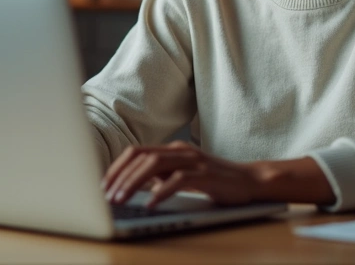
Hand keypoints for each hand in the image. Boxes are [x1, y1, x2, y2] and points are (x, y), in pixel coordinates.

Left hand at [102, 141, 263, 208]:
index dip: (117, 168)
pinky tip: (151, 204)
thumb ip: (161, 176)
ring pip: (155, 165)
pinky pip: (178, 180)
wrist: (250, 181)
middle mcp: (180, 151)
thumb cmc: (215, 180)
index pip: (136, 152)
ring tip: (121, 199)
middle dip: (120, 177)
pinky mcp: (205, 174)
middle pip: (141, 157)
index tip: (104, 185)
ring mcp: (193, 161)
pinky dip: (161, 191)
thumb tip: (134, 186)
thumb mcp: (183, 176)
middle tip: (107, 196)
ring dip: (134, 183)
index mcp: (172, 149)